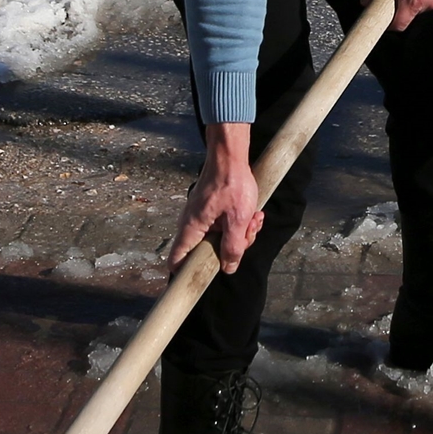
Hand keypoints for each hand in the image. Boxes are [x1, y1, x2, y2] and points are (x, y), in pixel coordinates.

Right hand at [168, 122, 263, 274]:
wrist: (230, 153)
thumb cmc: (231, 182)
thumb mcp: (238, 220)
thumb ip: (233, 247)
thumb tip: (228, 268)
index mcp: (192, 229)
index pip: (177, 261)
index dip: (185, 274)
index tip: (201, 279)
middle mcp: (191, 223)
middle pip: (207, 250)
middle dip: (232, 247)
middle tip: (249, 233)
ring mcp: (201, 215)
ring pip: (220, 236)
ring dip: (240, 232)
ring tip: (255, 218)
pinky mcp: (211, 208)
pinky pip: (223, 223)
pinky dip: (238, 221)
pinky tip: (253, 212)